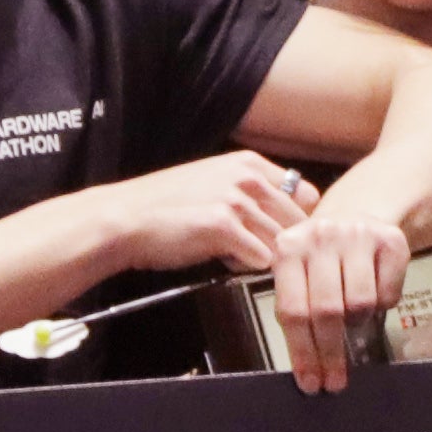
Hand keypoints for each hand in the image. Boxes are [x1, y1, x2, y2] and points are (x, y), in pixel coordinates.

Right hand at [109, 150, 323, 280]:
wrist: (124, 219)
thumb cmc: (166, 207)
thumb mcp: (214, 183)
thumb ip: (251, 194)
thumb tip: (286, 218)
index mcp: (249, 164)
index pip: (306, 195)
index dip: (297, 220)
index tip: (279, 233)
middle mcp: (248, 178)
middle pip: (299, 222)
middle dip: (284, 243)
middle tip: (256, 252)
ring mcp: (237, 201)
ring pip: (282, 243)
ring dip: (263, 256)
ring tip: (232, 253)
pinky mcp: (223, 227)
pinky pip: (262, 259)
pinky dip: (246, 267)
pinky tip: (222, 259)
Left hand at [264, 194, 409, 394]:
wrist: (357, 213)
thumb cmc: (322, 259)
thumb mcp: (298, 275)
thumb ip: (297, 310)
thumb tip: (308, 370)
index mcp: (287, 249)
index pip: (293, 310)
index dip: (302, 352)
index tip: (311, 383)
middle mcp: (319, 236)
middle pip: (326, 310)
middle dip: (331, 353)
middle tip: (335, 383)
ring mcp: (356, 235)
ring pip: (360, 303)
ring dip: (358, 323)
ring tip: (354, 322)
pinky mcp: (390, 239)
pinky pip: (388, 293)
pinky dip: (383, 305)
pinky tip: (375, 296)